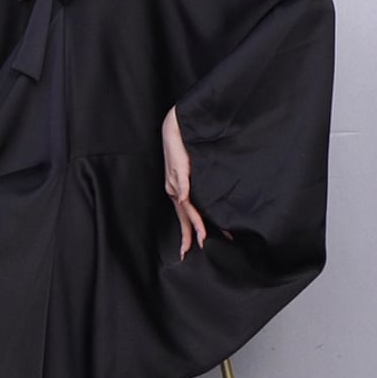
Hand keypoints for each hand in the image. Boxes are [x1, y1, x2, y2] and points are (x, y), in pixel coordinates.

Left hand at [162, 106, 206, 259]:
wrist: (177, 126)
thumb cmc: (185, 147)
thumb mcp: (190, 170)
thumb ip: (194, 186)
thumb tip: (203, 200)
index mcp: (176, 190)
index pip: (183, 216)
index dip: (187, 233)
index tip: (190, 249)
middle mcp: (173, 189)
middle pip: (183, 216)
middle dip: (190, 235)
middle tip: (193, 251)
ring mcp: (175, 180)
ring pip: (185, 206)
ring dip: (194, 222)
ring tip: (202, 236)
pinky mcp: (179, 168)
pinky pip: (182, 184)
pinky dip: (185, 195)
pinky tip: (187, 203)